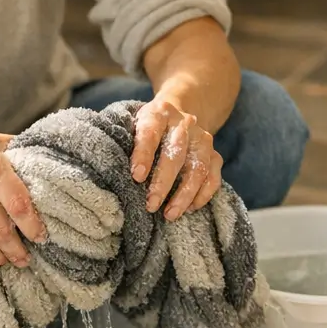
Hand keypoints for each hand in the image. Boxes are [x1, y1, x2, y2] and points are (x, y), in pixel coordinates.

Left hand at [130, 98, 222, 219]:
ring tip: (169, 214)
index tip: (136, 177)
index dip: (143, 154)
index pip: (150, 133)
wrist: (178, 114)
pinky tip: (189, 209)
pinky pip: (213, 177)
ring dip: (184, 194)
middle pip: (176, 153)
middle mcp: (184, 123)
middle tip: (151, 205)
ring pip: (198, 168)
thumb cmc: (148, 129)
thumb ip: (127, 144)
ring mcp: (202, 139)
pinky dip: (203, 195)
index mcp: (159, 113)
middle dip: (163, 182)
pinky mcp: (215, 154)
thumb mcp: (134, 127)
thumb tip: (112, 175)